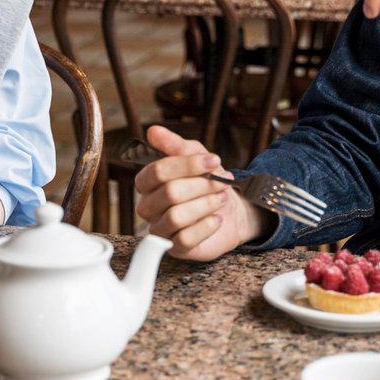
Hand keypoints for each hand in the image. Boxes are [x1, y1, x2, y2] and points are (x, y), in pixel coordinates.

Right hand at [132, 125, 267, 259]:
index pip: (157, 172)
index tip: (213, 160)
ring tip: (222, 198)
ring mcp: (161, 229)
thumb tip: (153, 131)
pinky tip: (217, 219)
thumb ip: (175, 145)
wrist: (231, 211)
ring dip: (205, 204)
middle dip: (201, 185)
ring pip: (176, 216)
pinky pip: (185, 239)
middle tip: (222, 181)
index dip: (186, 165)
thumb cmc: (207, 181)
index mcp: (148, 183)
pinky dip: (206, 226)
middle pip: (169, 193)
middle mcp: (148, 207)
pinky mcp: (176, 248)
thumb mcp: (195, 156)